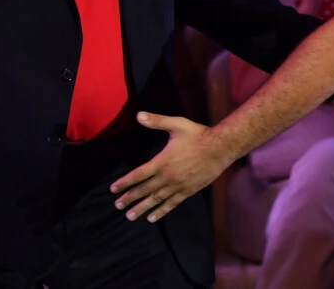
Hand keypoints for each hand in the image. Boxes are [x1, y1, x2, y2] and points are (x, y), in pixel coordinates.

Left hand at [110, 112, 228, 222]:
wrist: (220, 148)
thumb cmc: (198, 135)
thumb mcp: (177, 124)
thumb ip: (157, 121)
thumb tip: (138, 115)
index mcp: (162, 162)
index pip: (138, 175)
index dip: (125, 182)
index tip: (113, 189)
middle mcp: (167, 177)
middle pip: (144, 190)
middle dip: (129, 198)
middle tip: (117, 206)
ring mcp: (177, 186)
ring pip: (156, 200)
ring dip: (142, 208)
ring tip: (130, 216)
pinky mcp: (187, 191)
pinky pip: (171, 204)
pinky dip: (161, 211)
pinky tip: (152, 218)